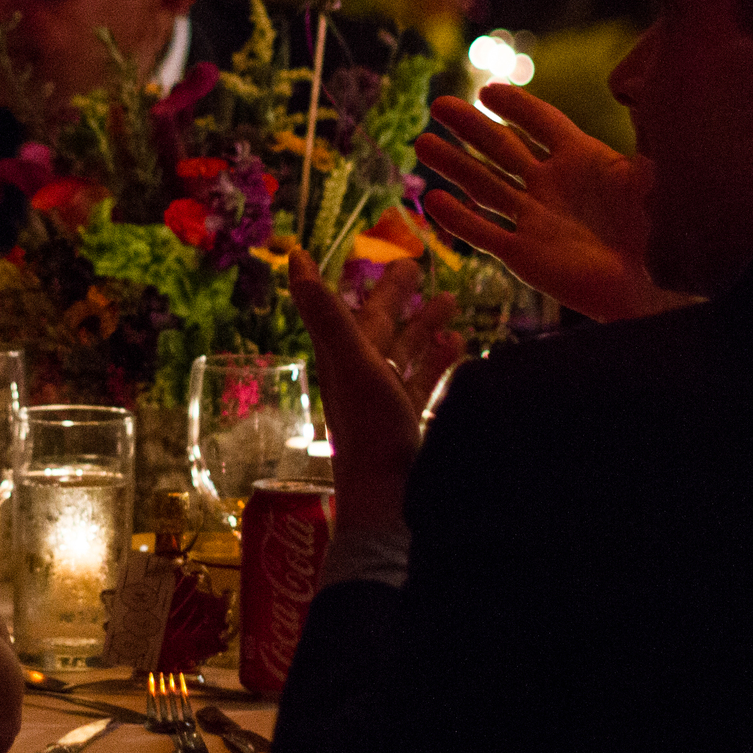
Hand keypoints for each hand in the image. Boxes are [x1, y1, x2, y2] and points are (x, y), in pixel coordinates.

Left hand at [285, 253, 460, 532]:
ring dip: (425, 325)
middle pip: (381, 325)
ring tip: (452, 301)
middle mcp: (361, 374)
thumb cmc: (370, 428)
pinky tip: (459, 348)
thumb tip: (293, 257)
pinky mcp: (407, 421)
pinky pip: (424, 382)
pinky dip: (439, 361)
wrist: (391, 497)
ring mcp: (385, 399)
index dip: (356, 283)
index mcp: (344, 356)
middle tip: (416, 266)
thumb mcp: (352, 362)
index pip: (348, 308)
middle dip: (398, 296)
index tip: (361, 255)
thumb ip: (328, 313)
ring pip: (405, 351)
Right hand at [414, 86, 688, 322]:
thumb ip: (640, 161)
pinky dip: (458, 220)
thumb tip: (649, 132)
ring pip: (484, 186)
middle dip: (470, 126)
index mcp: (582, 160)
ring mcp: (533, 219)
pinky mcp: (523, 254)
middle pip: (502, 148)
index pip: (542, 123)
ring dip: (453, 164)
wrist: (649, 290)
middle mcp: (550, 185)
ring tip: (421, 141)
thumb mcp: (651, 188)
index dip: (517, 106)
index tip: (488, 91)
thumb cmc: (657, 237)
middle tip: (439, 104)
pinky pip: (485, 234)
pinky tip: (434, 200)